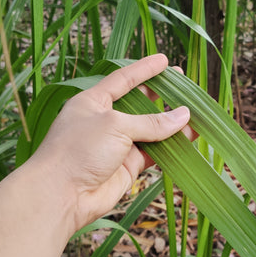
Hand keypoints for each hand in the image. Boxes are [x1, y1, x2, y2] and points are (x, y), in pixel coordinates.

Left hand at [27, 54, 190, 233]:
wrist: (60, 195)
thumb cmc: (78, 150)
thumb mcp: (116, 126)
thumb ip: (151, 122)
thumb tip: (183, 115)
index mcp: (94, 101)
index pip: (123, 80)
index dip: (144, 69)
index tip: (164, 60)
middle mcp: (105, 121)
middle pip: (138, 103)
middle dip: (160, 95)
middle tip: (183, 85)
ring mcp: (117, 144)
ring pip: (150, 130)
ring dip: (171, 123)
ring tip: (195, 113)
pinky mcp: (127, 166)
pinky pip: (154, 152)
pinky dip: (172, 146)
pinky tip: (190, 138)